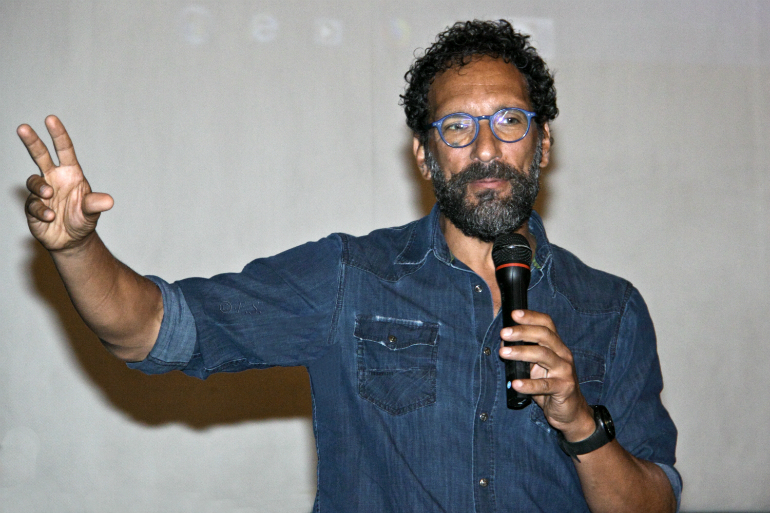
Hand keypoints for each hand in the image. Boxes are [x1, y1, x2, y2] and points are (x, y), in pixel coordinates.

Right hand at [19, 115, 113, 251]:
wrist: (71, 241)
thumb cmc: (82, 220)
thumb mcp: (91, 212)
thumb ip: (96, 204)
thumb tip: (108, 201)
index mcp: (71, 174)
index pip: (64, 150)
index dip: (58, 134)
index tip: (51, 119)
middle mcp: (54, 179)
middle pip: (41, 155)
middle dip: (32, 141)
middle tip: (23, 127)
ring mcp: (42, 192)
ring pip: (33, 181)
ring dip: (40, 187)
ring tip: (50, 196)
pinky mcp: (33, 207)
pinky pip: (32, 204)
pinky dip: (41, 209)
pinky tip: (50, 216)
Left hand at [499, 309, 594, 440]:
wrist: (571, 411)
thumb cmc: (550, 384)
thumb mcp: (536, 367)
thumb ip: (523, 354)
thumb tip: (504, 343)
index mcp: (556, 346)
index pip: (547, 324)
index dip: (531, 316)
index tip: (514, 314)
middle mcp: (563, 354)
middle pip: (545, 335)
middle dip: (523, 332)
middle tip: (504, 333)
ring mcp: (565, 371)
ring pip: (544, 355)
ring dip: (522, 353)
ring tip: (503, 353)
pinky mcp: (564, 388)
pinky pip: (545, 385)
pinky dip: (529, 384)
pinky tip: (515, 384)